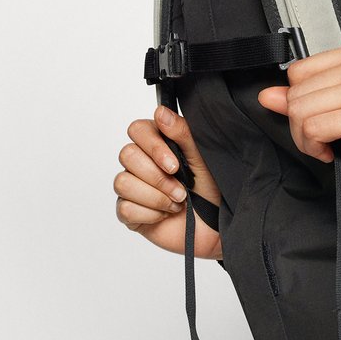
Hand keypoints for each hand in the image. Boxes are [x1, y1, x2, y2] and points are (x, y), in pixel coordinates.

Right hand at [114, 105, 222, 257]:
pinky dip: (150, 214)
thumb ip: (182, 133)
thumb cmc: (213, 190)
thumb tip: (160, 112)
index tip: (175, 164)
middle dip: (157, 177)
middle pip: (126, 155)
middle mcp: (142, 163)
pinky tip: (165, 215)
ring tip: (177, 203)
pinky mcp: (130, 212)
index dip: (153, 147)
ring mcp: (133, 188)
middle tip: (181, 189)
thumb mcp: (202, 158)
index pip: (137, 130)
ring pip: (122, 182)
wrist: (218, 227)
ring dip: (155, 196)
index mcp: (158, 145)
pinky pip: (124, 208)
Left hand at [256, 42, 340, 196]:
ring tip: (329, 147)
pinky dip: (315, 148)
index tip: (319, 121)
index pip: (298, 72)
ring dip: (306, 140)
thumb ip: (306, 99)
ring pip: (301, 112)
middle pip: (296, 94)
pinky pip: (315, 129)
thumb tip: (267, 95)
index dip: (298, 102)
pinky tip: (333, 153)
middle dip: (300, 127)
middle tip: (323, 142)